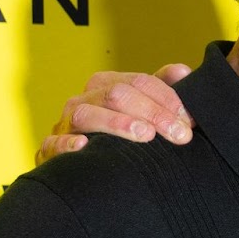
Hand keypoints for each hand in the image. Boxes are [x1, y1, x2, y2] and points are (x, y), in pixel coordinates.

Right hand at [37, 64, 193, 164]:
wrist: (82, 165)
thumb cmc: (117, 133)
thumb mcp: (141, 108)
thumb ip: (161, 89)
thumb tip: (184, 72)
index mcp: (106, 85)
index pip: (140, 82)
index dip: (167, 99)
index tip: (188, 120)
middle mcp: (85, 99)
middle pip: (117, 95)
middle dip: (153, 113)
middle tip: (179, 134)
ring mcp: (65, 123)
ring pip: (87, 114)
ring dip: (117, 123)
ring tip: (145, 134)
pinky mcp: (50, 149)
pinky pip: (52, 143)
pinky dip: (66, 144)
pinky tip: (84, 146)